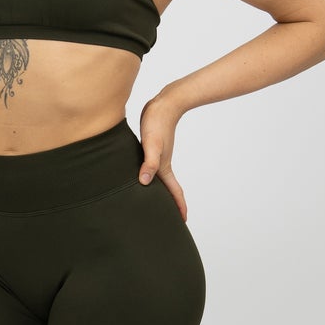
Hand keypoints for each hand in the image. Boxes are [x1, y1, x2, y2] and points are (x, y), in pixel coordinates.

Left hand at [137, 96, 187, 219]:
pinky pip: (151, 168)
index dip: (178, 207)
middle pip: (168, 189)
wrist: (164, 103)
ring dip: (161, 192)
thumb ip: (149, 163)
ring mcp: (158, 156)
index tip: (183, 221)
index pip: (174, 192)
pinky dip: (150, 176)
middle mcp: (162, 164)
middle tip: (169, 219)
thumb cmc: (157, 122)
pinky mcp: (151, 148)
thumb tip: (146, 182)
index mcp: (163, 167)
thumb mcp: (151, 144)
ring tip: (157, 202)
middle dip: (171, 204)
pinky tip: (142, 177)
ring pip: (160, 179)